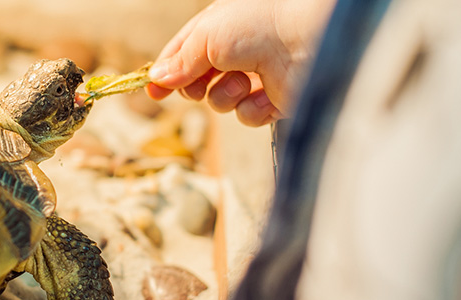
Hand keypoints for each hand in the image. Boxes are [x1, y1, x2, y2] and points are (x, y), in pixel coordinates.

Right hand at [147, 0, 335, 125]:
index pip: (184, 52)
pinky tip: (264, 95)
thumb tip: (157, 80)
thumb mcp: (207, 36)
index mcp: (220, 27)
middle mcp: (238, 51)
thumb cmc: (258, 24)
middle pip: (199, 81)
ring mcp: (257, 77)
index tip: (152, 92)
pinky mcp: (274, 100)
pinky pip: (247, 115)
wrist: (308, 39)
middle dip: (194, 88)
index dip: (166, 73)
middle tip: (196, 88)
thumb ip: (180, 61)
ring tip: (242, 82)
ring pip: (221, 101)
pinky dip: (251, 108)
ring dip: (225, 95)